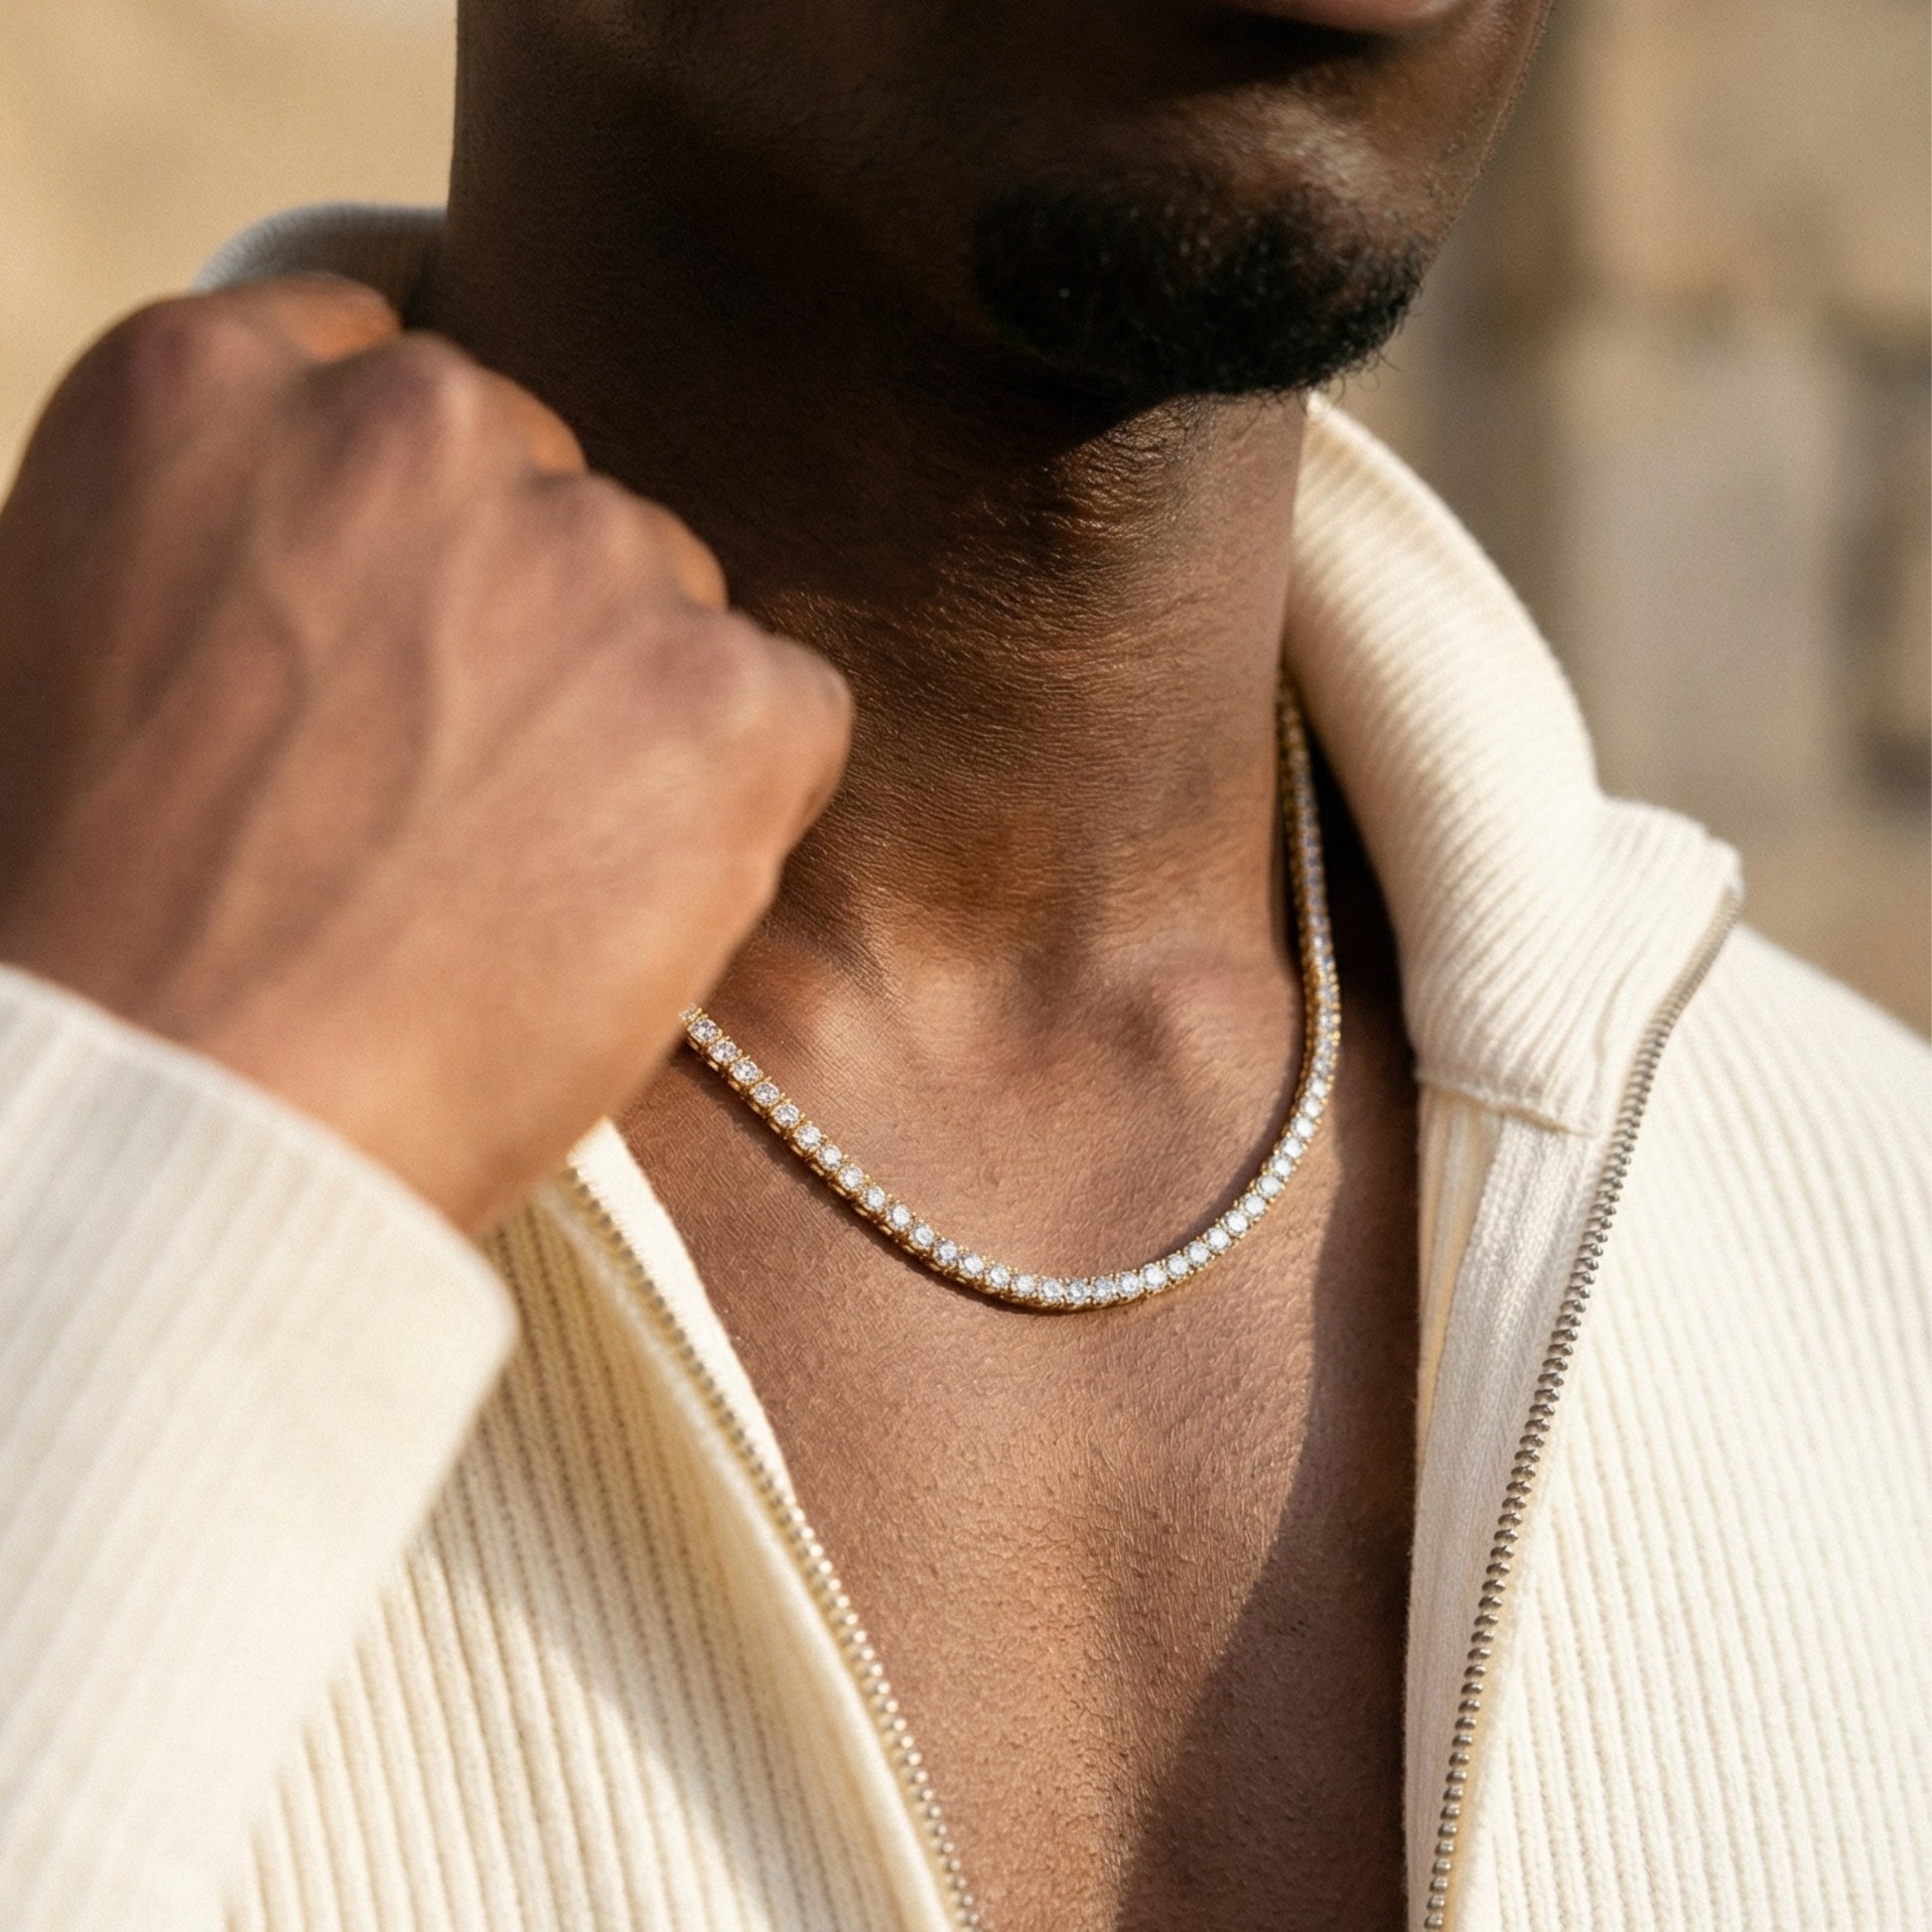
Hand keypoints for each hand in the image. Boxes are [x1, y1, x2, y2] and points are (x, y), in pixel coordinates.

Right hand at [0, 277, 850, 1228]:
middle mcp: (417, 421)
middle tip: (441, 793)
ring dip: (623, 714)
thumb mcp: (85, 640)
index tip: (399, 646)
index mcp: (218, 383)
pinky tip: (623, 898)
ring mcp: (586, 549)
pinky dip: (736, 800)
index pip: (387, 372)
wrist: (178, 1114)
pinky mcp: (723, 694)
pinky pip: (783, 709)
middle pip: (546, 490)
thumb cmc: (103, 922)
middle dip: (519, 620)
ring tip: (504, 876)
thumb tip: (356, 549)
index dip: (408, 532)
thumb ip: (237, 531)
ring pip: (665, 600)